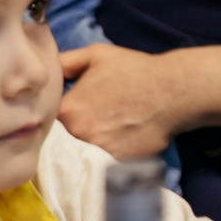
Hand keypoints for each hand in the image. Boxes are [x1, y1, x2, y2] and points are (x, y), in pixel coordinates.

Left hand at [57, 43, 186, 158]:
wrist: (174, 91)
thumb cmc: (135, 70)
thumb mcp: (96, 55)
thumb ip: (64, 62)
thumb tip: (46, 70)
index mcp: (67, 109)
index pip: (50, 121)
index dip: (61, 117)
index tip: (77, 112)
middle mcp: (78, 134)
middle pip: (65, 140)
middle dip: (76, 132)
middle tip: (97, 121)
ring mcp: (98, 152)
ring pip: (85, 154)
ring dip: (93, 145)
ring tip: (112, 131)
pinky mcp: (117, 165)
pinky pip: (105, 165)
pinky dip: (110, 157)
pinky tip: (123, 141)